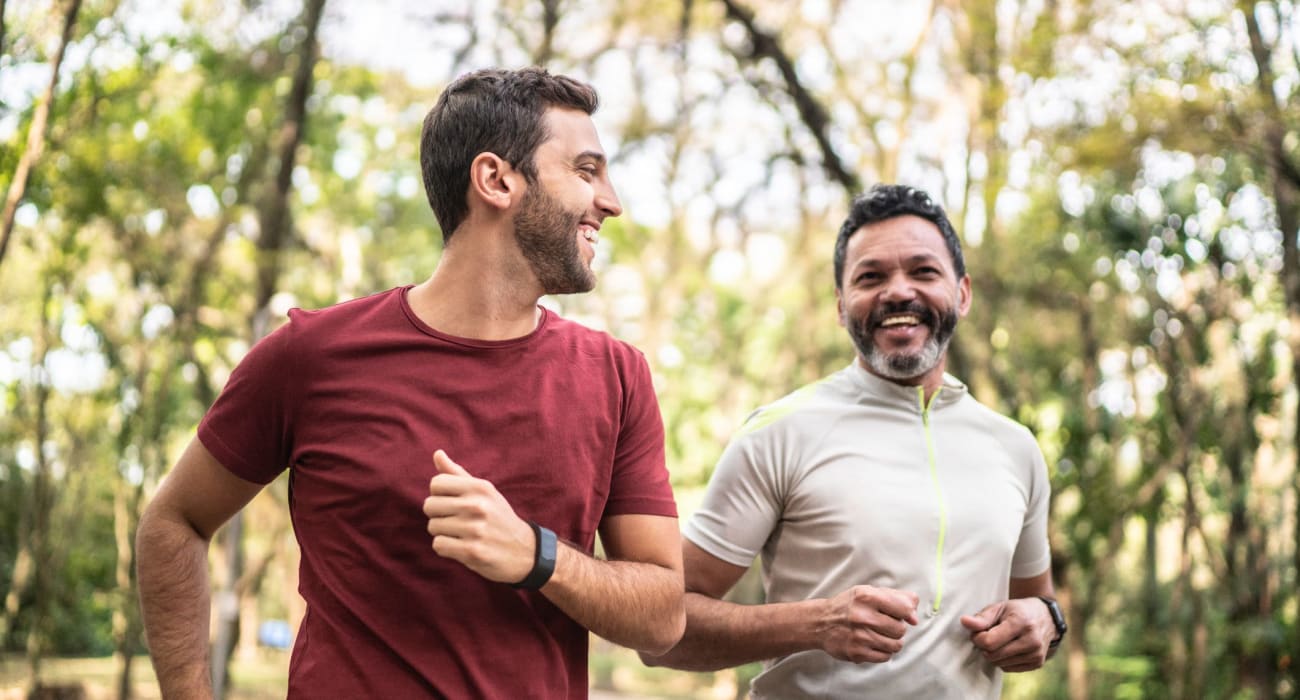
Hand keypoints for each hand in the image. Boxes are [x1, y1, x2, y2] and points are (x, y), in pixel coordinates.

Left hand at [422, 450, 535, 582]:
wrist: (524, 551)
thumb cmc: (498, 517)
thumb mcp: (484, 492)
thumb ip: (458, 474)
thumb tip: (437, 453)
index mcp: (480, 487)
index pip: (436, 483)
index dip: (438, 494)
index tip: (451, 502)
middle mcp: (478, 506)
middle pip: (429, 505)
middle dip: (437, 515)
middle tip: (454, 520)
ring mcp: (475, 529)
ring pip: (433, 527)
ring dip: (442, 533)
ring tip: (461, 534)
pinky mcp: (472, 551)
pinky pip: (438, 545)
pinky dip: (445, 548)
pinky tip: (460, 546)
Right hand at [818, 586, 919, 662]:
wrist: (820, 622)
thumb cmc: (849, 606)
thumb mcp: (869, 592)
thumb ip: (897, 598)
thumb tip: (915, 617)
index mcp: (867, 596)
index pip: (904, 608)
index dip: (908, 613)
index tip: (905, 616)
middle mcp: (862, 616)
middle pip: (900, 629)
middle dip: (897, 628)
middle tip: (885, 625)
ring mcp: (859, 636)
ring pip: (895, 645)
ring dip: (892, 641)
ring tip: (880, 635)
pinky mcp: (857, 653)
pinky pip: (885, 657)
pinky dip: (884, 652)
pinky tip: (874, 644)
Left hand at [960, 598, 1056, 671]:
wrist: (1045, 618)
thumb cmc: (1017, 611)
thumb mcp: (999, 607)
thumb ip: (981, 618)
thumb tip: (964, 622)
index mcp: (1021, 623)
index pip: (989, 642)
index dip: (977, 638)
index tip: (978, 631)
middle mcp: (1032, 640)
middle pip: (993, 655)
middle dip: (984, 647)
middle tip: (987, 635)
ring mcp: (1036, 654)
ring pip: (1000, 664)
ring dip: (993, 654)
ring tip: (1000, 640)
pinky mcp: (1037, 663)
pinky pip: (1008, 669)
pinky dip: (1003, 660)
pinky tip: (1008, 648)